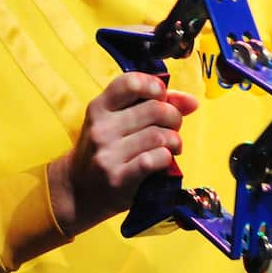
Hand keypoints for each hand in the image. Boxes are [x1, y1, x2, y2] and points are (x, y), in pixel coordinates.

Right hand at [48, 72, 199, 235]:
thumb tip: (192, 102)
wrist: (79, 189)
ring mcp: (107, 154)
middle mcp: (101, 128)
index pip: (131, 83)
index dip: (155, 86)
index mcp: (99, 107)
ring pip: (159, 136)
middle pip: (155, 109)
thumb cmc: (107, 149)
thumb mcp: (118, 121)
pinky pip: (154, 159)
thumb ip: (154, 105)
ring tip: (171, 147)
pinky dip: (166, 158)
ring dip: (174, 141)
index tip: (161, 97)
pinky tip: (164, 160)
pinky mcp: (118, 178)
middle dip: (174, 117)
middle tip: (172, 127)